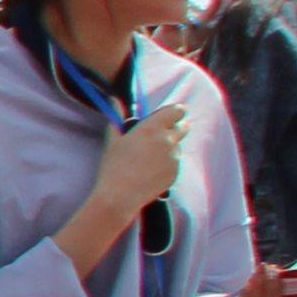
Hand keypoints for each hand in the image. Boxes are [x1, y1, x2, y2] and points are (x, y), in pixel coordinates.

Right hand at [89, 98, 188, 225]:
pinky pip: (174, 163)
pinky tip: (149, 171)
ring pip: (177, 146)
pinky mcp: (176, 172)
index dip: (173, 112)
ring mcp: (174, 157)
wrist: (120, 196)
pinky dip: (166, 163)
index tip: (167, 116)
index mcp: (153, 128)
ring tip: (148, 159)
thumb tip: (115, 101)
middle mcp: (168, 140)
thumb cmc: (113, 166)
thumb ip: (117, 117)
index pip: (176, 111)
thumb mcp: (113, 139)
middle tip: (158, 136)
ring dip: (169, 148)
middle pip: (183, 127)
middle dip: (175, 128)